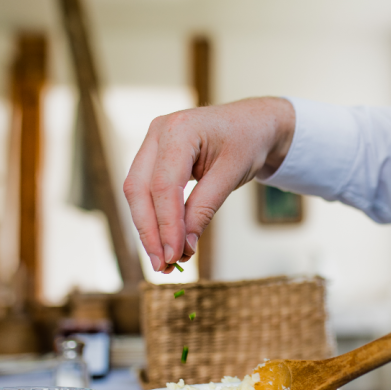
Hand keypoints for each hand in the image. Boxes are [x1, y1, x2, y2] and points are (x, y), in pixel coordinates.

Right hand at [123, 97, 294, 272]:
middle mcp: (158, 132)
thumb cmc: (247, 141)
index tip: (174, 256)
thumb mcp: (232, 174)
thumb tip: (183, 246)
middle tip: (163, 265)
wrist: (253, 123)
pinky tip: (165, 242)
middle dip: (149, 232)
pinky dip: (155, 217)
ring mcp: (153, 142)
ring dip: (148, 229)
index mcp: (179, 130)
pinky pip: (146, 190)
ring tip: (164, 261)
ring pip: (137, 192)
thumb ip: (205, 208)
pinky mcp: (154, 157)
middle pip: (139, 190)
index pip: (164, 186)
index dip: (167, 225)